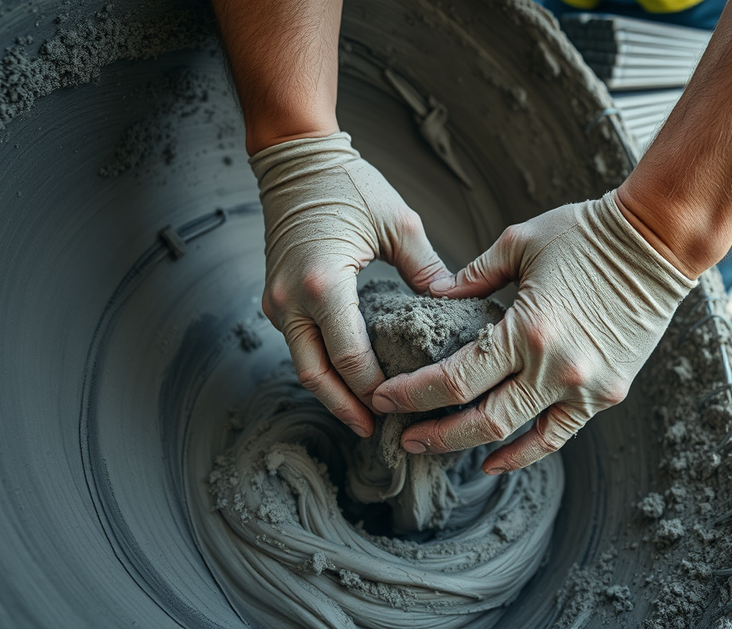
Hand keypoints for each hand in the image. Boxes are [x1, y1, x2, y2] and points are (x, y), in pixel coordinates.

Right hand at [252, 132, 450, 437]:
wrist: (295, 158)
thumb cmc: (348, 184)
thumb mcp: (398, 224)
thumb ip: (426, 271)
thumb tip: (455, 307)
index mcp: (323, 284)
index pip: (351, 358)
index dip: (377, 390)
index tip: (406, 409)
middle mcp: (291, 301)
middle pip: (318, 377)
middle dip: (349, 409)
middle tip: (381, 432)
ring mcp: (278, 302)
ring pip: (305, 367)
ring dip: (335, 394)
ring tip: (368, 416)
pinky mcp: (276, 300)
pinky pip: (301, 346)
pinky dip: (325, 369)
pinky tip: (351, 381)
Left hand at [370, 191, 696, 473]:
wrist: (657, 243)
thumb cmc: (586, 233)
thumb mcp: (518, 243)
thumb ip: (472, 277)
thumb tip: (434, 298)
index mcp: (527, 329)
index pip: (455, 379)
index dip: (414, 394)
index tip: (386, 396)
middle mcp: (555, 368)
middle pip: (479, 420)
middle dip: (433, 432)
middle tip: (402, 434)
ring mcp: (584, 387)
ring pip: (516, 436)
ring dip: (469, 446)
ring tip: (435, 445)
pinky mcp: (606, 393)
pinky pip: (558, 434)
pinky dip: (524, 452)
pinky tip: (494, 459)